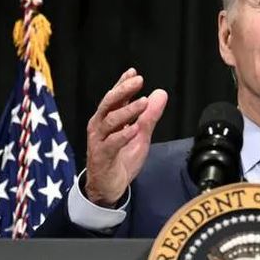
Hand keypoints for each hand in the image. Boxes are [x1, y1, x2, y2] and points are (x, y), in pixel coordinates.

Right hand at [84, 67, 167, 205]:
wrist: (109, 186)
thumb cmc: (121, 158)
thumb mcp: (140, 135)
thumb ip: (149, 116)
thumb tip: (160, 93)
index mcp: (108, 118)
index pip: (115, 97)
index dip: (123, 83)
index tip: (134, 72)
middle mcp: (100, 125)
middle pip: (109, 103)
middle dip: (123, 90)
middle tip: (138, 81)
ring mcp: (99, 140)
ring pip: (110, 121)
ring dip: (127, 110)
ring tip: (142, 103)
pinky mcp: (101, 155)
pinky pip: (111, 143)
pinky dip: (123, 135)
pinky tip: (134, 129)